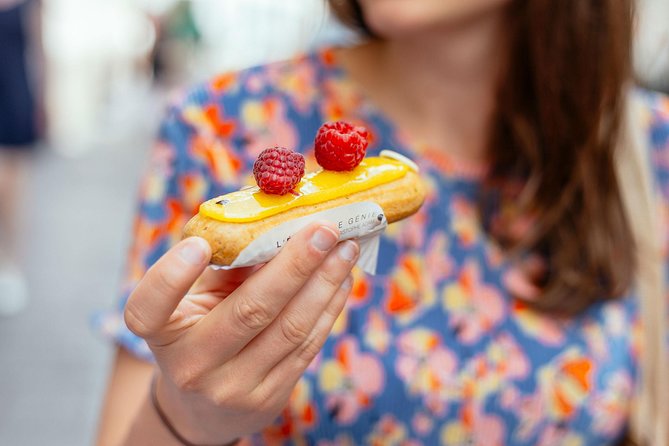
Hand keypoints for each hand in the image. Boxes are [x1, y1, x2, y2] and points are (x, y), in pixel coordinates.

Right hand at [124, 222, 357, 443]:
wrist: (203, 408)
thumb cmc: (199, 333)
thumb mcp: (196, 301)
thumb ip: (227, 266)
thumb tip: (279, 222)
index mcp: (163, 334)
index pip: (148, 310)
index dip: (171, 277)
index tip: (199, 245)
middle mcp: (193, 366)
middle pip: (250, 311)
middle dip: (295, 265)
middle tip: (325, 229)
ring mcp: (234, 389)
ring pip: (291, 329)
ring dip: (325, 283)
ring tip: (345, 249)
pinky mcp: (269, 399)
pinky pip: (307, 346)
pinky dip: (328, 307)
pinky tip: (341, 279)